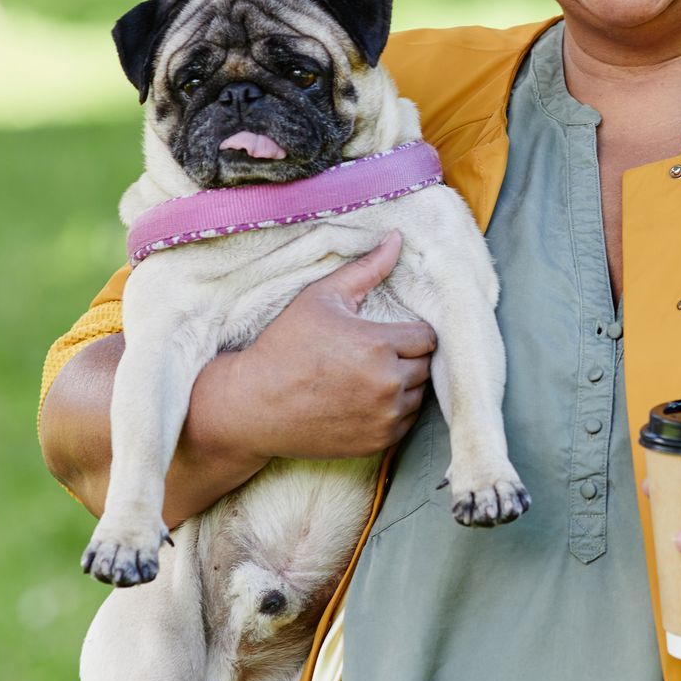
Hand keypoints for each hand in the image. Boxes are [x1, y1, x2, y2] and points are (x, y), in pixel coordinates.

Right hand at [192, 232, 433, 463]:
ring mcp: (383, 417)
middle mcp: (387, 383)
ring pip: (420, 395)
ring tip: (373, 376)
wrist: (254, 406)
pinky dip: (395, 411)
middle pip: (427, 366)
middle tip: (380, 355)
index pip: (427, 337)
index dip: (411, 333)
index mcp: (378, 344)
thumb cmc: (285, 347)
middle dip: (409, 357)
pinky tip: (368, 400)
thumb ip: (365, 269)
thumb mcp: (321, 299)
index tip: (389, 335)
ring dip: (406, 385)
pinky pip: (406, 423)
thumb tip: (397, 238)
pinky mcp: (376, 442)